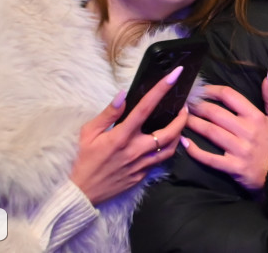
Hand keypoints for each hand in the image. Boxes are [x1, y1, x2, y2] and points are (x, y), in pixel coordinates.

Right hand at [70, 68, 188, 204]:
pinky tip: (167, 141)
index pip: (145, 108)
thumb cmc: (84, 158)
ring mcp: (141, 165)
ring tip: (179, 123)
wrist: (82, 192)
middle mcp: (135, 150)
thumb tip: (123, 95)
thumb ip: (108, 114)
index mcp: (122, 136)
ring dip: (179, 134)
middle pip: (169, 132)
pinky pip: (160, 161)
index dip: (161, 90)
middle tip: (185, 108)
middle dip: (182, 118)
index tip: (174, 75)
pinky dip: (167, 149)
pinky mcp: (142, 176)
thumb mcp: (89, 132)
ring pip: (170, 149)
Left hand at [184, 71, 267, 192]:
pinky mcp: (233, 167)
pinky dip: (195, 151)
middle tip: (186, 103)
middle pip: (216, 113)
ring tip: (181, 118)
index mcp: (256, 117)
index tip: (201, 89)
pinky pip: (210, 158)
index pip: (230, 96)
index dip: (213, 90)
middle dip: (198, 106)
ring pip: (211, 132)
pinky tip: (184, 142)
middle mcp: (247, 131)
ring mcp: (239, 149)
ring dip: (193, 124)